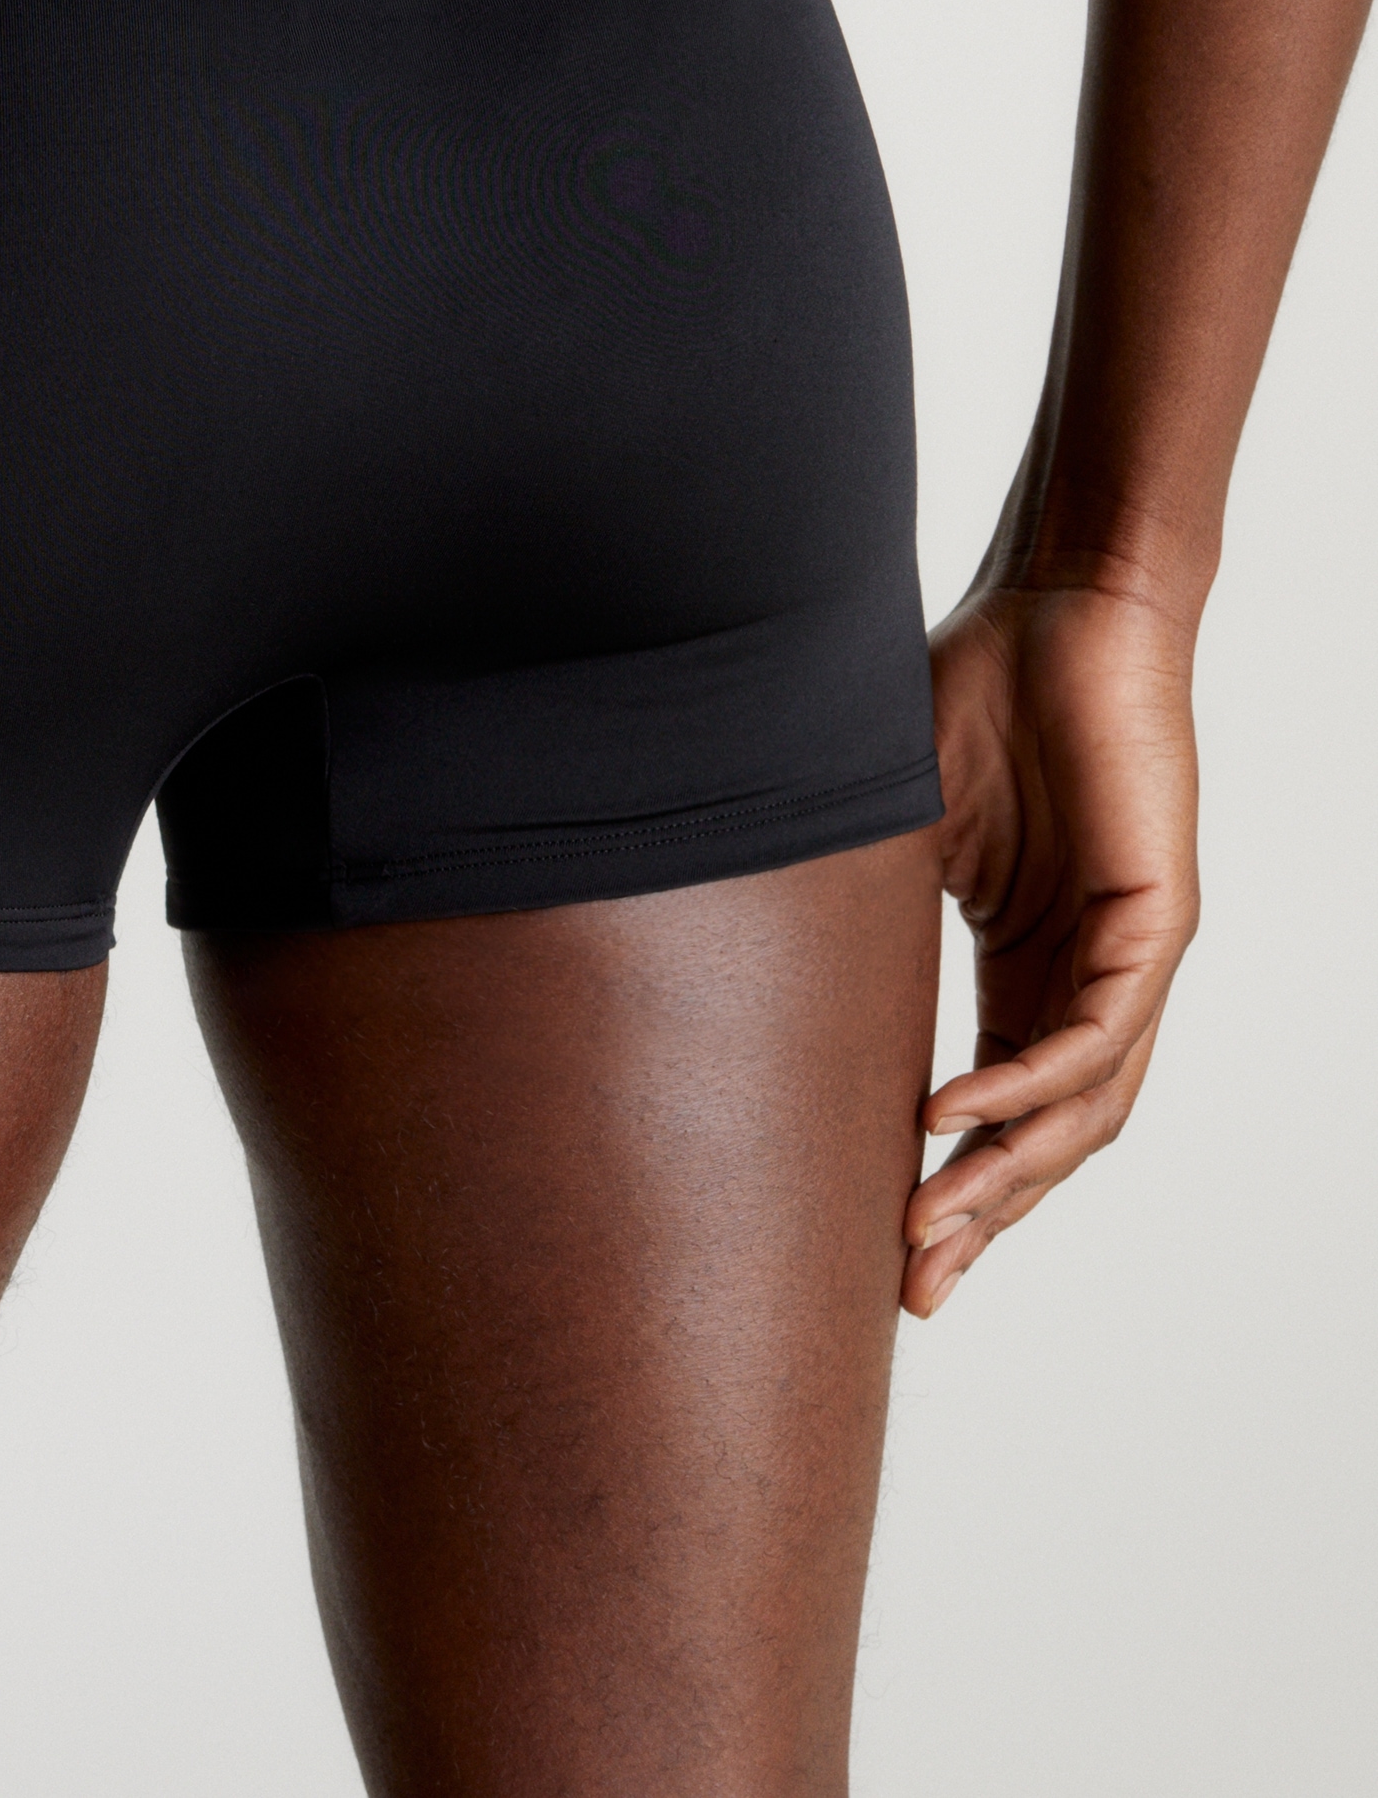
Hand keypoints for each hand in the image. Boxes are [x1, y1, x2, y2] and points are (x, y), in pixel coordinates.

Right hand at [903, 579, 1199, 1318]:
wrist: (1058, 610)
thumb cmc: (976, 694)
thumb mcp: (893, 830)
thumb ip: (857, 910)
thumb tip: (741, 963)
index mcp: (1030, 964)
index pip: (996, 1106)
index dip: (949, 1183)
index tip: (886, 1254)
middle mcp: (1087, 977)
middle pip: (1044, 1135)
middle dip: (979, 1217)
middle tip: (913, 1286)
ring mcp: (1129, 958)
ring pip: (1081, 1110)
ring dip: (1007, 1176)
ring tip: (932, 1226)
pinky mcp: (1156, 924)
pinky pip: (1099, 1038)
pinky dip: (1031, 1087)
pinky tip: (959, 1120)